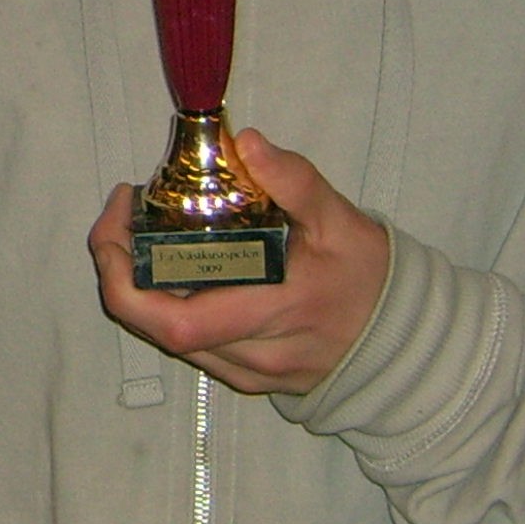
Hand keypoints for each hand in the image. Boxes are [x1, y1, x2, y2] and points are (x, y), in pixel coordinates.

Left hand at [91, 131, 390, 395]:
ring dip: (142, 292)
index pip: (176, 319)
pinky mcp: (251, 380)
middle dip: (120, 276)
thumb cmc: (371, 276)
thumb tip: (247, 143)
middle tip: (119, 222)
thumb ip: (296, 181)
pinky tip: (174, 272)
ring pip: (173, 341)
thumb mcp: (342, 220)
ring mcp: (251, 373)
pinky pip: (196, 350)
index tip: (121, 215)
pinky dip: (171, 309)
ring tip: (141, 237)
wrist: (405, 340)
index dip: (126, 275)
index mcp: (276, 310)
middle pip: (159, 332)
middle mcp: (257, 353)